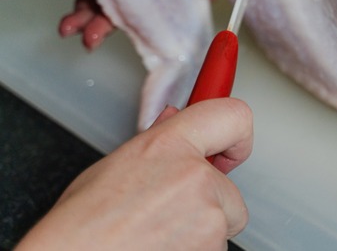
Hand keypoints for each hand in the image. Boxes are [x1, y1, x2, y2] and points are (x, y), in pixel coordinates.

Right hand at [16, 98, 253, 250]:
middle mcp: (196, 178)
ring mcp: (208, 219)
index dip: (237, 136)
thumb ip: (158, 143)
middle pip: (230, 190)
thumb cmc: (81, 227)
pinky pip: (214, 248)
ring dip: (199, 231)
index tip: (232, 148)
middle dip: (209, 202)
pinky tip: (159, 246)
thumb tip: (179, 120)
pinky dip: (193, 249)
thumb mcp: (115, 167)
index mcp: (171, 145)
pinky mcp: (211, 250)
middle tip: (168, 212)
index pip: (234, 116)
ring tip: (154, 234)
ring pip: (222, 223)